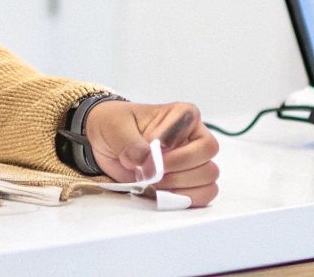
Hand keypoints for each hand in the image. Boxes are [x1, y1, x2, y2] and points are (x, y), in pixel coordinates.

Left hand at [84, 99, 220, 206]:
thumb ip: (130, 143)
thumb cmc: (115, 126)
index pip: (195, 132)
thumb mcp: (116, 127)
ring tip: (154, 181)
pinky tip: (163, 192)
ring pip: (208, 178)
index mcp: (184, 115)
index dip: (173, 149)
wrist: (104, 142)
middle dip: (175, 169)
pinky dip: (184, 199)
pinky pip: (204, 194)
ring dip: (179, 186)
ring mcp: (193, 160)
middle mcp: (194, 136)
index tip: (151, 149)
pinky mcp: (188, 181)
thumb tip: (147, 162)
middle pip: (206, 157)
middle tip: (150, 170)